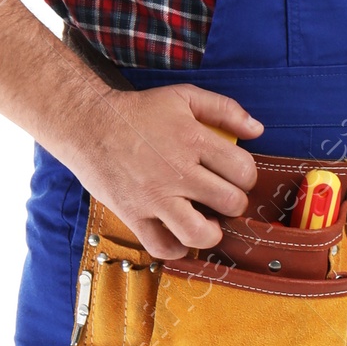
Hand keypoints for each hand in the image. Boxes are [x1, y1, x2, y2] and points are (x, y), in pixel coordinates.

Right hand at [70, 83, 261, 258]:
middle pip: (231, 203)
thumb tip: (258, 129)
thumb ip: (225, 109)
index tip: (233, 177)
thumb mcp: (184, 97)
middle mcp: (178, 172)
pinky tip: (179, 235)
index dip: (246, 177)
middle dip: (233, 203)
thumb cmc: (139, 111)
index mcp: (194, 141)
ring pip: (201, 233)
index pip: (244, 171)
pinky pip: (163, 247)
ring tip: (206, 222)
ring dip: (212, 232)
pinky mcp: (134, 215)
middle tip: (220, 198)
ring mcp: (155, 197)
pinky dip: (177, 248)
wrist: (89, 124)